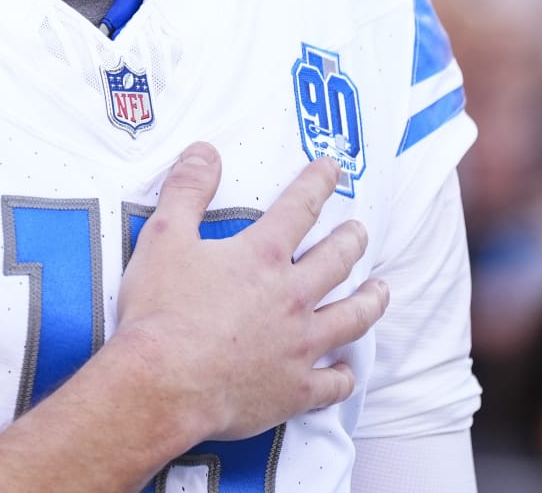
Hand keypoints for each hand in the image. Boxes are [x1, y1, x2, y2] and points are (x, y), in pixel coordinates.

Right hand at [112, 143, 385, 443]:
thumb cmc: (160, 312)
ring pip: (352, 318)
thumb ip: (186, 190)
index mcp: (262, 257)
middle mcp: (292, 297)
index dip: (317, 183)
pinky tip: (346, 370)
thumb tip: (205, 151)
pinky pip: (334, 383)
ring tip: (381, 290)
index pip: (299, 208)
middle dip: (352, 240)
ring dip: (370, 301)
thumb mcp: (164, 237)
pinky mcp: (295, 390)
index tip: (332, 169)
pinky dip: (343, 375)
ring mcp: (299, 346)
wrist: (164, 383)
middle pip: (337, 261)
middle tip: (358, 231)